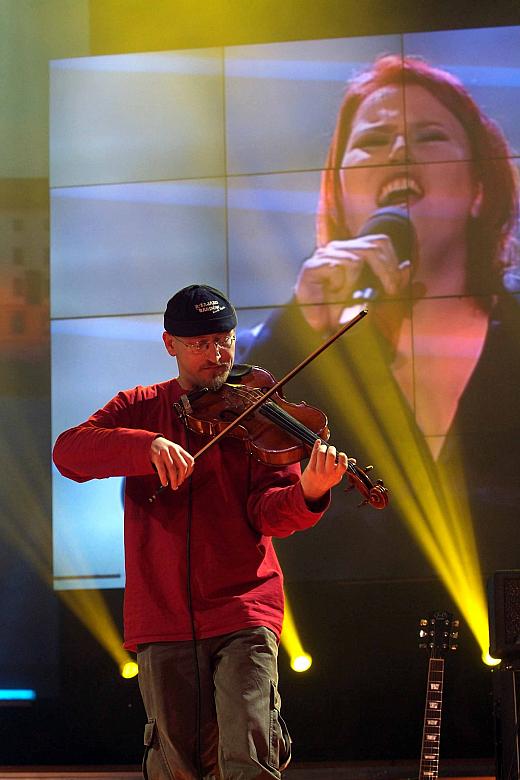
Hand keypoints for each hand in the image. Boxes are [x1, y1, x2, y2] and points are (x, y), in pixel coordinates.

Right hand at [150, 436, 194, 489]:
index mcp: (179, 449)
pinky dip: (164, 479)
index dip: (189, 471)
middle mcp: (173, 449)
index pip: (190, 461)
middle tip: (178, 484)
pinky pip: (162, 470)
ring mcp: (165, 452)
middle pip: (182, 466)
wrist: (148, 442)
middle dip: (182, 478)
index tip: (185, 477)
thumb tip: (181, 478)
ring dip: (174, 481)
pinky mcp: (156, 455)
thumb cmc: (162, 451)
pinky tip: (164, 483)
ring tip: (173, 486)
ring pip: (172, 469)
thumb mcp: (172, 452)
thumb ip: (177, 462)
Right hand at [295, 234, 410, 332]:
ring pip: (353, 260)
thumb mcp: (372, 296)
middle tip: (388, 292)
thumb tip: (408, 267)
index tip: (394, 288)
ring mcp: (325, 254)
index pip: (380, 243)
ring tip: (344, 298)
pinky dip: (338, 287)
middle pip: (372, 247)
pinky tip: (332, 295)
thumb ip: (390, 282)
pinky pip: (335, 270)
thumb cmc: (342, 307)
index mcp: (354, 250)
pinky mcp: (311, 266)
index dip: (391, 263)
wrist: (313, 322)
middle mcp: (340, 248)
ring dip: (353, 286)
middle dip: (384, 272)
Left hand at [299, 439, 348, 501]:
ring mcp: (318, 470)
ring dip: (323, 447)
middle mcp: (328, 473)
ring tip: (324, 448)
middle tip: (331, 449)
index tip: (341, 454)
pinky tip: (318, 442)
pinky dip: (316, 445)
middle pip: (331, 456)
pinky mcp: (310, 468)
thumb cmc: (326, 481)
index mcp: (337, 475)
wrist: (312, 490)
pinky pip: (313, 453)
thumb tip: (353, 461)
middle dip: (331, 449)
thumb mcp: (336, 476)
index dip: (343, 457)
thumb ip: (343, 467)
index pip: (343, 465)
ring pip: (321, 453)